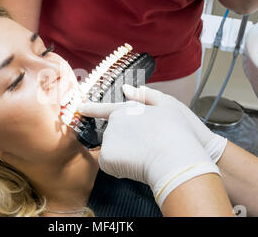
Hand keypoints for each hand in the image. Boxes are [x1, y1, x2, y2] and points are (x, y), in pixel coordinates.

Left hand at [77, 84, 220, 206]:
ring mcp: (109, 139)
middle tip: (146, 149)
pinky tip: (136, 166)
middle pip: (115, 136)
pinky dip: (120, 169)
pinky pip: (111, 165)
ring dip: (124, 156)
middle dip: (126, 144)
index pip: (106, 109)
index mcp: (129, 109)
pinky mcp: (106, 157)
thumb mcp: (169, 105)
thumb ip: (147, 95)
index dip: (92, 109)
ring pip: (113, 151)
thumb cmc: (177, 132)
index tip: (80, 108)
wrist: (175, 157)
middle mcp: (115, 122)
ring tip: (145, 157)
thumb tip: (128, 89)